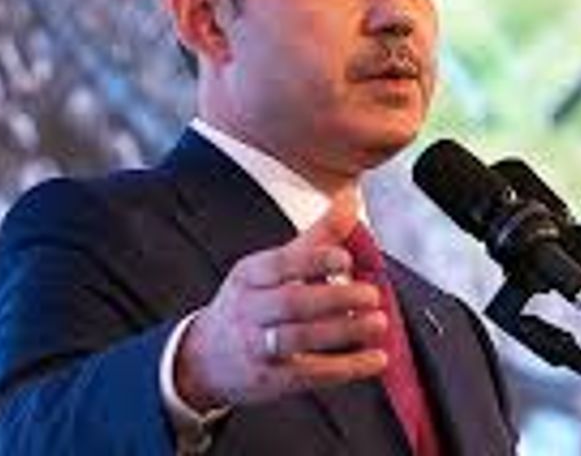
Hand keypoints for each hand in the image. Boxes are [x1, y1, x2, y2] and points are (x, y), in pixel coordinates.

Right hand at [174, 193, 387, 409]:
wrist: (202, 359)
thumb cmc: (249, 304)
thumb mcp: (270, 267)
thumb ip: (315, 237)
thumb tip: (349, 200)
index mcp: (250, 275)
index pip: (281, 264)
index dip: (315, 261)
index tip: (346, 259)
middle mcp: (250, 309)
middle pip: (292, 302)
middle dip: (336, 298)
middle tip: (371, 295)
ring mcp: (257, 347)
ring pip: (301, 338)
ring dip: (344, 331)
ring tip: (378, 323)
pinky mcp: (270, 380)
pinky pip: (311, 373)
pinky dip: (347, 367)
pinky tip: (375, 360)